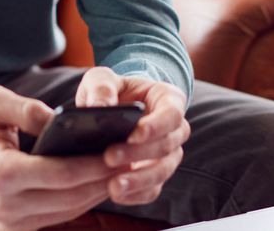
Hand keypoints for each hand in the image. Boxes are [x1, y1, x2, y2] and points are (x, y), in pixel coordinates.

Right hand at [0, 85, 127, 230]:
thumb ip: (27, 107)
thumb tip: (60, 119)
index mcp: (2, 172)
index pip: (61, 174)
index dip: (94, 165)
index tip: (119, 152)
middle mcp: (6, 205)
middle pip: (71, 197)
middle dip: (104, 179)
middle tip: (132, 160)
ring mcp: (10, 222)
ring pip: (69, 211)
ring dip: (97, 193)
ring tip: (121, 170)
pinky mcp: (15, 229)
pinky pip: (59, 217)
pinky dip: (80, 200)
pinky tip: (98, 181)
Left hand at [76, 66, 190, 206]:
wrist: (110, 112)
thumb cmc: (110, 91)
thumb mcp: (102, 79)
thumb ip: (101, 86)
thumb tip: (99, 106)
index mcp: (169, 99)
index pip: (173, 114)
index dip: (156, 126)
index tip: (134, 134)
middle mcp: (174, 129)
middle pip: (168, 144)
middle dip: (139, 153)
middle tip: (109, 156)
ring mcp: (168, 155)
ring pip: (164, 171)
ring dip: (140, 180)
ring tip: (113, 186)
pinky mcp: (155, 176)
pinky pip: (153, 190)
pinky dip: (136, 195)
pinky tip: (117, 195)